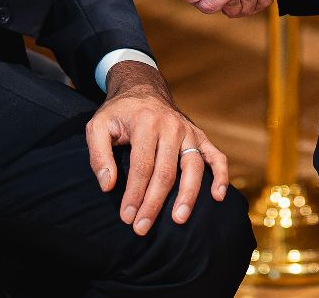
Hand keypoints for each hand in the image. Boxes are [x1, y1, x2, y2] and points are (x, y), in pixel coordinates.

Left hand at [87, 61, 229, 234]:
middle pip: (166, 172)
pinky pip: (216, 157)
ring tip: (178, 220)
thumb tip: (108, 186)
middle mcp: (172, 126)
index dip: (134, 194)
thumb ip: (99, 155)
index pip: (142, 166)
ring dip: (187, 196)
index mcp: (146, 123)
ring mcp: (189, 132)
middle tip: (142, 228)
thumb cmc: (119, 114)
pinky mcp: (200, 136)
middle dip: (154, 203)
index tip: (127, 217)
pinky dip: (220, 176)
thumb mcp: (98, 126)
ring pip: (193, 168)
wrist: (143, 90)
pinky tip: (218, 197)